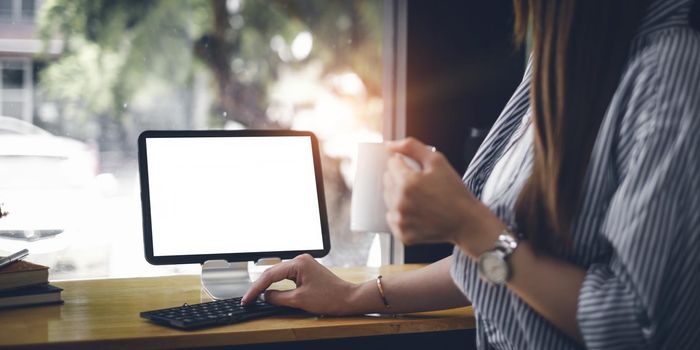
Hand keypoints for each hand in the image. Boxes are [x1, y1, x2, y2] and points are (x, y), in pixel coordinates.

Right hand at [241, 254, 357, 314]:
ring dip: (267, 285)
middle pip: (272, 273)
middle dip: (259, 286)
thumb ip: (278, 298)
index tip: (247, 299)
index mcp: (298, 263)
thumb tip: (265, 296)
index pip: (270, 275)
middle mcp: (300, 260)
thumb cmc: (329, 298)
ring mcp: (304, 265)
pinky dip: (277, 285)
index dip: (256, 289)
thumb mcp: (299, 300)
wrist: (348, 299)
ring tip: (255, 296)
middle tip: (247, 299)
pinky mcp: (306, 271)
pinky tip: (270, 292)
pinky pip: (287, 277)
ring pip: (279, 274)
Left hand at [383, 138, 504, 256]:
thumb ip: (411, 147)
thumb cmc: (454, 191)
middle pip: (387, 181)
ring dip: (399, 196)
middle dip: (401, 179)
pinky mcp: (402, 234)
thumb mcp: (437, 161)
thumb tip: (388, 145)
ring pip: (388, 199)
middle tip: (422, 185)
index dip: (406, 164)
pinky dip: (402, 214)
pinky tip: (418, 213)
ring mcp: (400, 221)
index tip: (420, 172)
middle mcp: (400, 203)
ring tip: (421, 199)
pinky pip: (393, 217)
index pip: (392, 164)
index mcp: (407, 183)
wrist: (466, 221)